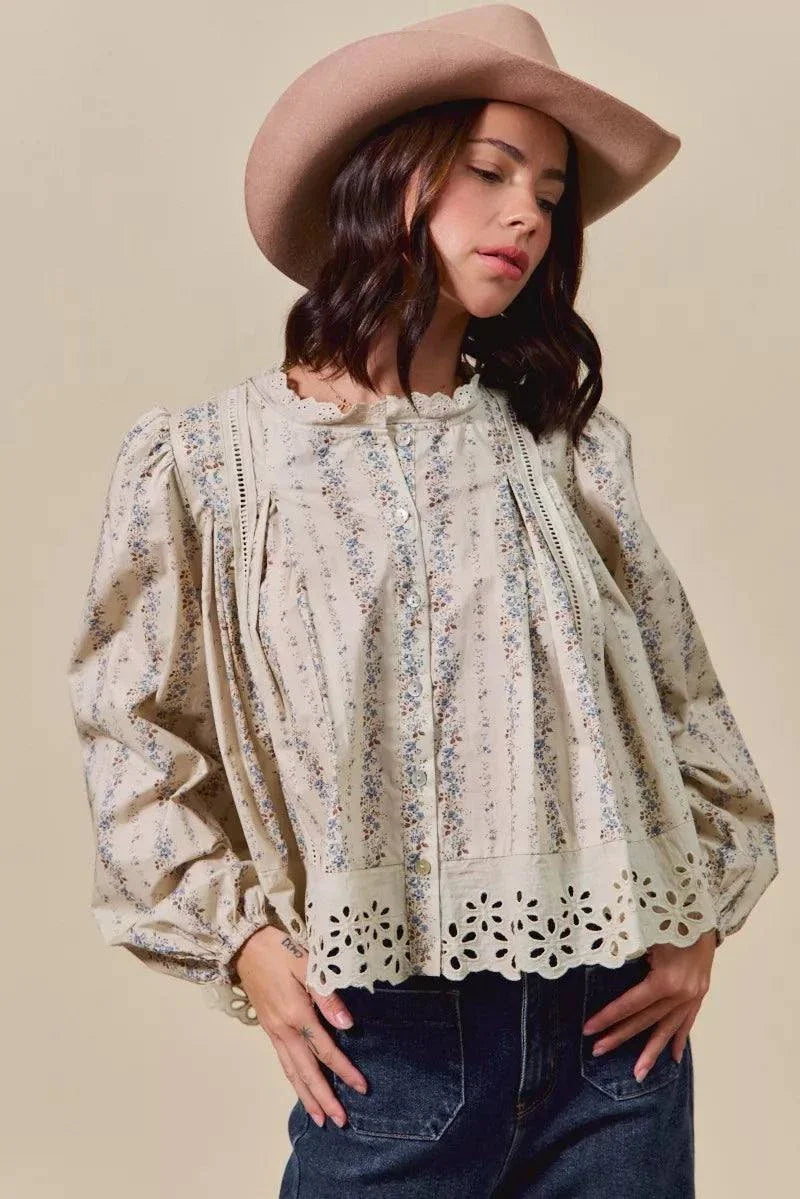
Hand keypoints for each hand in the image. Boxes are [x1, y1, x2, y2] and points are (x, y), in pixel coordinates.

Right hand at [232, 925, 367, 1127]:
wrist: (245, 946)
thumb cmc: (280, 950)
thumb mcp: (308, 964)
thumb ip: (328, 996)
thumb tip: (348, 1026)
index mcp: (296, 1014)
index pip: (325, 1050)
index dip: (344, 1070)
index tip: (361, 1087)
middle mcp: (283, 1030)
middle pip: (307, 1071)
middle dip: (324, 1098)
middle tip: (340, 1121)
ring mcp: (274, 1032)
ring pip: (292, 1072)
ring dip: (307, 1096)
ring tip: (320, 1118)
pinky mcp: (269, 1029)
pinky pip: (283, 1061)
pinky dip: (294, 1080)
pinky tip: (301, 1088)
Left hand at [581, 929, 716, 1081]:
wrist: (704, 910)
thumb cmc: (669, 917)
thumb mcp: (644, 934)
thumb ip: (626, 954)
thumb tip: (599, 966)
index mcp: (666, 980)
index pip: (630, 1005)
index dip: (607, 1017)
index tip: (588, 1030)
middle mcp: (681, 993)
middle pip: (645, 1020)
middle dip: (620, 1036)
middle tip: (597, 1051)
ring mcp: (693, 995)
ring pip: (668, 1028)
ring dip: (652, 1052)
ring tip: (638, 1073)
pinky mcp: (700, 993)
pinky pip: (688, 1021)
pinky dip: (678, 1038)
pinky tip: (673, 1057)